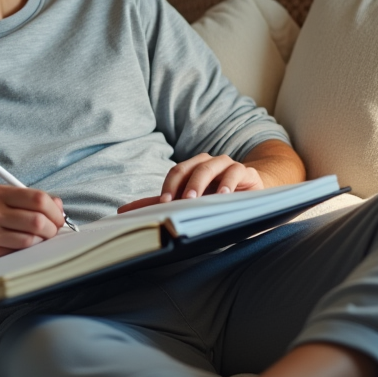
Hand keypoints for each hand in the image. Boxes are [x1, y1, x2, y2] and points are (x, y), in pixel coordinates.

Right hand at [0, 185, 64, 263]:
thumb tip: (59, 207)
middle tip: (52, 231)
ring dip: (42, 239)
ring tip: (39, 238)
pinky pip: (22, 247)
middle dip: (52, 227)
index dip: (54, 210)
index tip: (59, 218)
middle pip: (37, 218)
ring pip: (32, 235)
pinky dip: (31, 247)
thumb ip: (35, 202)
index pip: (37, 197)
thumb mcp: (11, 204)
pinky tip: (25, 244)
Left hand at [118, 153, 264, 212]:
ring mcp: (228, 166)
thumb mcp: (191, 203)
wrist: (255, 195)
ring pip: (211, 167)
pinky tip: (224, 196)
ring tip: (195, 200)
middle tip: (177, 202)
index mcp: (193, 169)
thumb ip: (160, 206)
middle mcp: (208, 164)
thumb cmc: (217, 199)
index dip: (168, 186)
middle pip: (191, 167)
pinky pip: (236, 172)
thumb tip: (123, 212)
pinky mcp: (247, 173)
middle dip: (182, 184)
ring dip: (201, 183)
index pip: (176, 173)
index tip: (163, 203)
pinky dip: (229, 183)